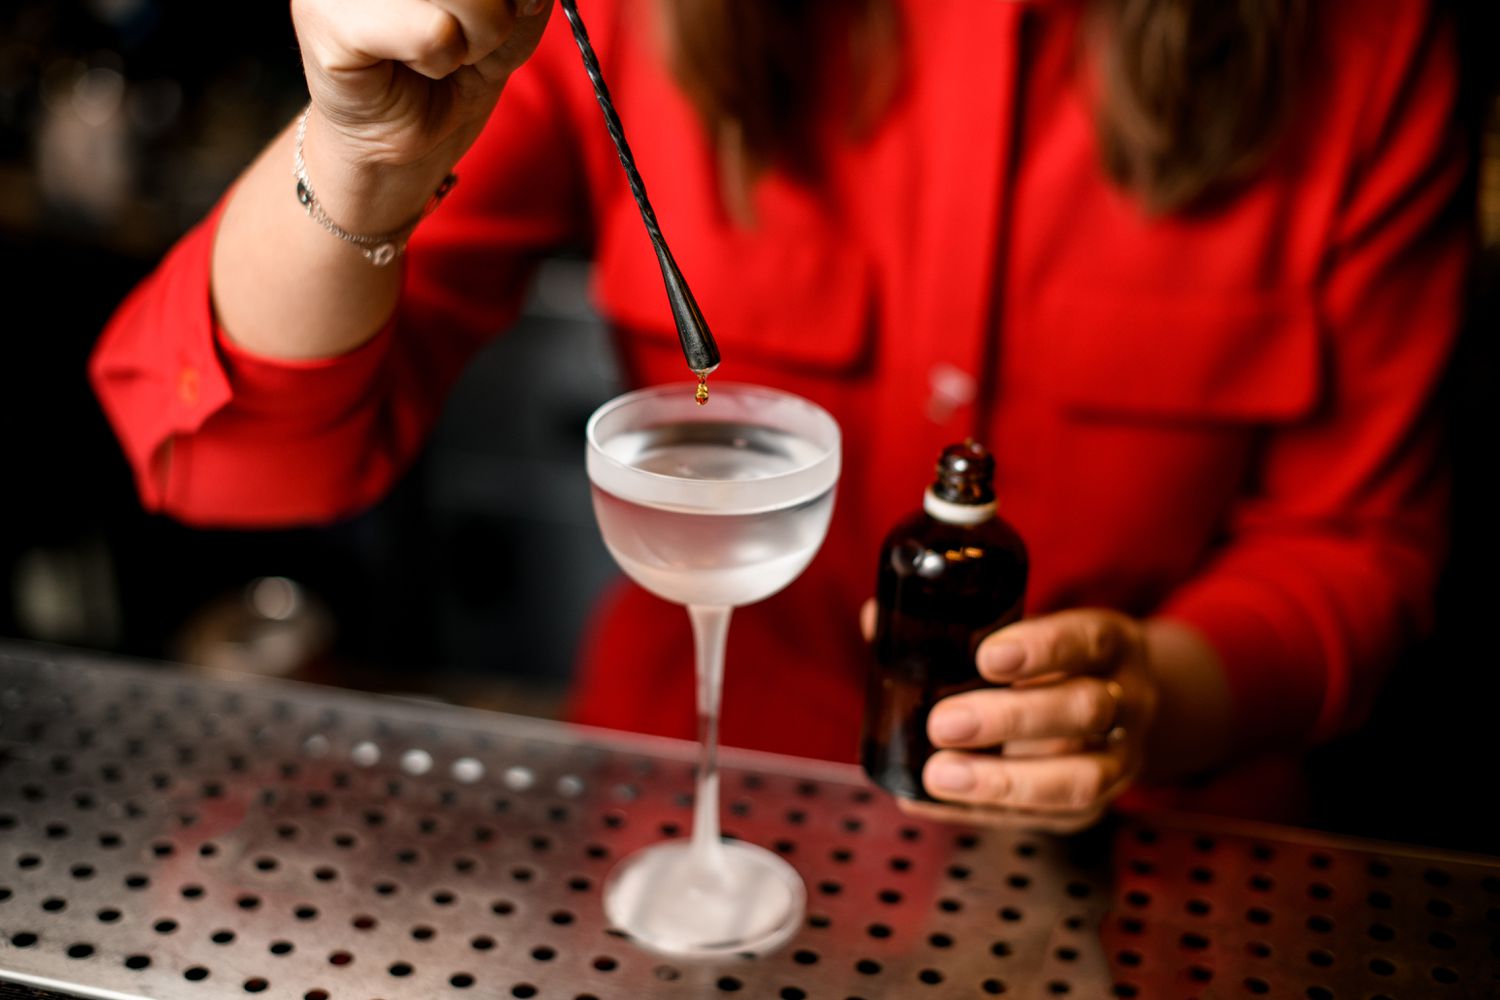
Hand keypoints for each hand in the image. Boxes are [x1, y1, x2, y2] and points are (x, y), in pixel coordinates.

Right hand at [291, 0, 553, 223]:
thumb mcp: (509, 17)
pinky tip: (415, 66)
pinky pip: (432, 34)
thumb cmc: (453, 68)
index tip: (513, 5)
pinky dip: (440, 60)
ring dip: (472, 40)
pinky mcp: (326, 19)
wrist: (405, 140)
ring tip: (440, 53)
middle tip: (465, 40)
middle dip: (494, 14)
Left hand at [911, 609, 1158, 832]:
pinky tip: (933, 802)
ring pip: (1080, 778)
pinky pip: (1048, 818)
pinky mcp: (1096, 806)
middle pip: (1083, 712)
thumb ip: (959, 626)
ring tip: (940, 775)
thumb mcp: (1029, 632)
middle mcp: (1126, 700)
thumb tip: (875, 618)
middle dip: (1010, 719)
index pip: (1087, 641)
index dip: (1042, 649)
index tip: (987, 657)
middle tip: (943, 722)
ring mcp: (1118, 759)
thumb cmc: (1055, 662)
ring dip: (1004, 782)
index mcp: (1110, 645)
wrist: (1121, 705)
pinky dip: (985, 813)